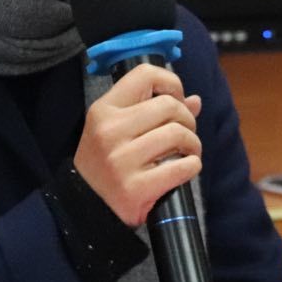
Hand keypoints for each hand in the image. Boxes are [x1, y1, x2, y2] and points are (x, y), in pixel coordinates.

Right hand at [74, 62, 203, 226]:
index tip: (176, 100)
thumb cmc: (107, 162)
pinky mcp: (135, 187)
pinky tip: (185, 168)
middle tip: (184, 134)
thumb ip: (154, 110)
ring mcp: (121, 160)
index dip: (171, 83)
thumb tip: (194, 101)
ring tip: (187, 152)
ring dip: (193, 144)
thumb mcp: (119, 130)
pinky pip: (182, 167)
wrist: (87, 207)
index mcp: (103, 110)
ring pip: (178, 134)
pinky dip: (192, 166)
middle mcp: (109, 131)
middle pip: (169, 105)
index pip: (145, 74)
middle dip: (187, 119)